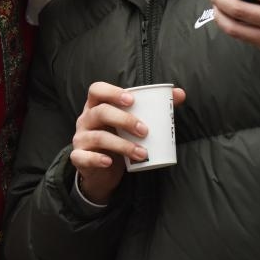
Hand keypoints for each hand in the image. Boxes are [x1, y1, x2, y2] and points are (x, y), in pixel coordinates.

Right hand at [71, 82, 185, 203]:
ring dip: (122, 145)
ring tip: (141, 153)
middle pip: (100, 112)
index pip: (97, 90)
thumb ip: (155, 107)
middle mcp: (86, 119)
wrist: (102, 169)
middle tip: (145, 130)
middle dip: (124, 120)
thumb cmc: (118, 137)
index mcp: (96, 105)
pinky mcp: (79, 157)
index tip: (132, 100)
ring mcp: (80, 138)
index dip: (112, 92)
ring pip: (98, 137)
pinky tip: (110, 162)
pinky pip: (84, 157)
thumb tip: (180, 94)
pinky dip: (97, 159)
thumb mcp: (131, 121)